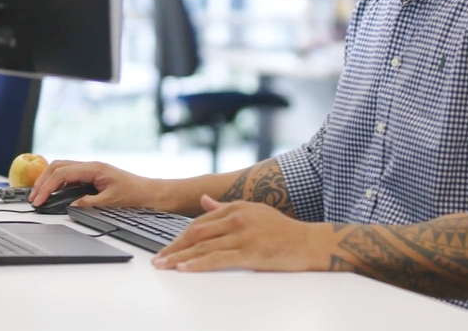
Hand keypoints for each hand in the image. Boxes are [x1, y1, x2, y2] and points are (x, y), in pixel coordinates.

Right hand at [29, 160, 161, 208]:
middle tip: (34, 197)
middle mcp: (92, 166)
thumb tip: (70, 206)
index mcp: (95, 168)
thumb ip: (89, 203)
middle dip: (43, 180)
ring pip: (63, 170)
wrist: (153, 194)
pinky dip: (59, 183)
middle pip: (58, 166)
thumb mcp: (111, 202)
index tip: (39, 200)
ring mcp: (92, 171)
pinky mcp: (93, 177)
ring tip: (40, 196)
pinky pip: (71, 176)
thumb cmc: (137, 195)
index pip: (63, 173)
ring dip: (49, 181)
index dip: (47, 186)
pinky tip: (54, 194)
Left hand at [152, 195, 328, 271]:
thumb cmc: (283, 229)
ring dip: (180, 257)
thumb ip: (226, 206)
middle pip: (197, 233)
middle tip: (158, 258)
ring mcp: (243, 235)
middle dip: (174, 247)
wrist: (309, 242)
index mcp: (237, 207)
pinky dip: (198, 264)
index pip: (200, 221)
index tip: (167, 247)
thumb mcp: (254, 211)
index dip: (180, 235)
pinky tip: (185, 268)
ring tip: (164, 265)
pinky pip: (218, 259)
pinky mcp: (250, 252)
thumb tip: (203, 200)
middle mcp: (237, 218)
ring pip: (204, 246)